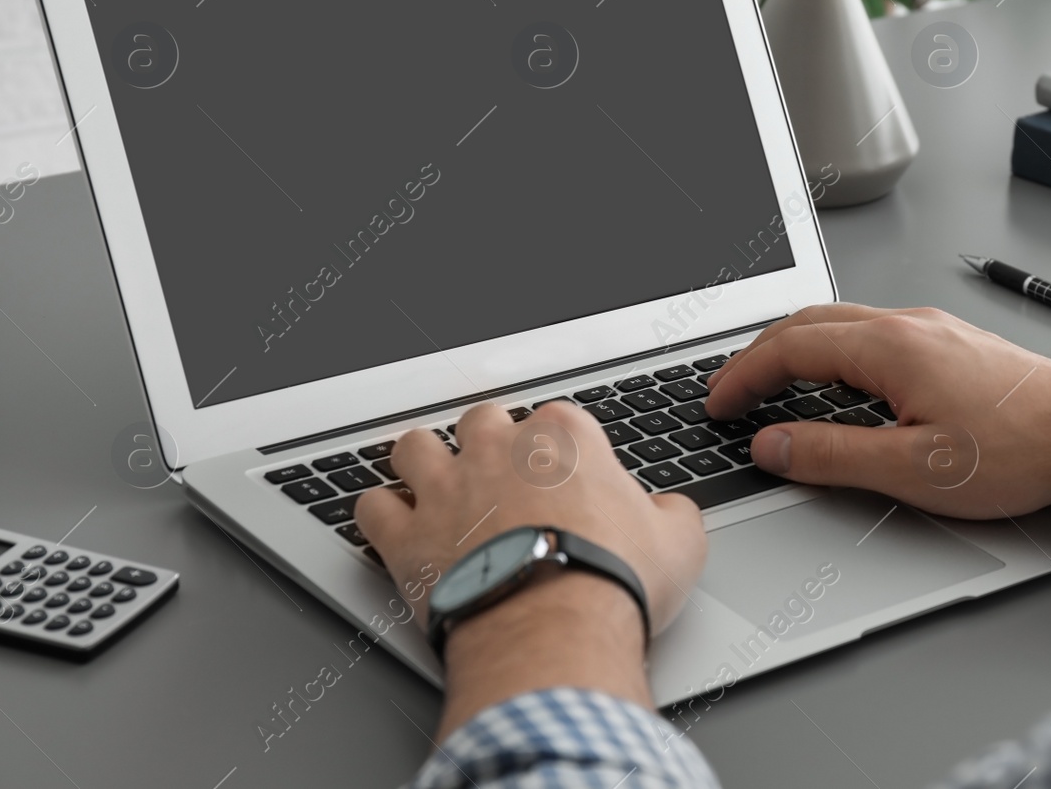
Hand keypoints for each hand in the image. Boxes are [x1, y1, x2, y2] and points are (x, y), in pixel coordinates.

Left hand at [355, 402, 705, 726]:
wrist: (554, 634)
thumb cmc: (612, 584)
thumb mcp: (678, 544)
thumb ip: (673, 514)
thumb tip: (671, 513)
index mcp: (564, 439)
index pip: (557, 417)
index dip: (560, 446)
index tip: (564, 471)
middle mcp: (497, 450)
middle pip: (481, 419)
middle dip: (488, 441)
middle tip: (500, 472)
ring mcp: (445, 489)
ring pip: (414, 447)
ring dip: (422, 461)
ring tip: (434, 482)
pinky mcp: (406, 536)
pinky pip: (372, 506)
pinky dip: (380, 514)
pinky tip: (393, 525)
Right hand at [705, 304, 1050, 518]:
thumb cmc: (1022, 449)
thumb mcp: (912, 469)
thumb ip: (831, 455)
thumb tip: (770, 445)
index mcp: (889, 346)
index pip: (789, 348)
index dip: (742, 377)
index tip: (717, 404)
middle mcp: (907, 324)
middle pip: (808, 323)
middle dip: (758, 355)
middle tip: (730, 391)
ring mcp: (930, 329)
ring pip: (840, 323)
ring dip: (795, 350)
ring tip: (771, 386)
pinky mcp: (949, 343)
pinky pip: (870, 333)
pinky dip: (831, 352)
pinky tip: (836, 383)